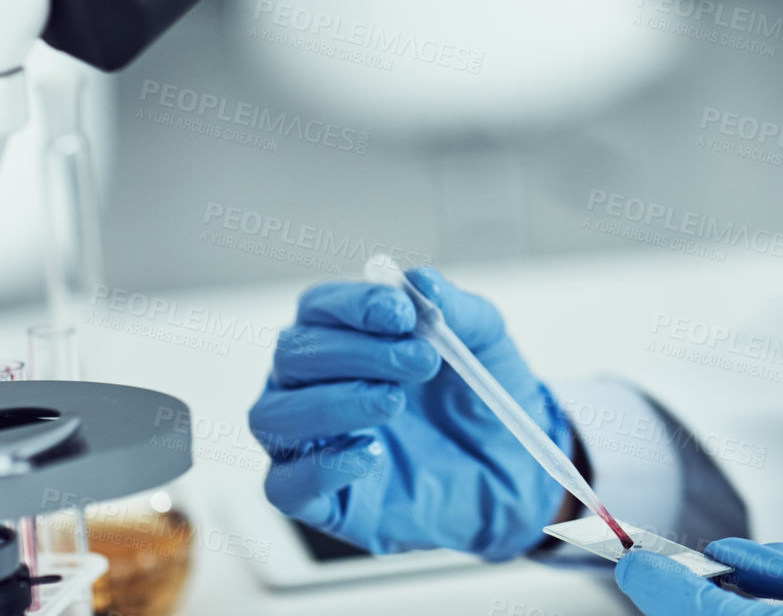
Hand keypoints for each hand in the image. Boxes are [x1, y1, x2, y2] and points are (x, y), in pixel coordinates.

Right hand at [248, 269, 568, 558]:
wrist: (509, 469)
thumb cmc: (481, 398)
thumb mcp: (484, 341)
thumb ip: (455, 308)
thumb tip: (420, 281)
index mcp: (344, 337)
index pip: (318, 307)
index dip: (353, 305)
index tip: (401, 313)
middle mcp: (313, 385)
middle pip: (292, 355)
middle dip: (357, 352)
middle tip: (421, 361)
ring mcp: (310, 443)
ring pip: (273, 415)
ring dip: (334, 403)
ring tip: (395, 403)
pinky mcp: (320, 501)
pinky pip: (284, 486)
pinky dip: (322, 467)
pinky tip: (371, 454)